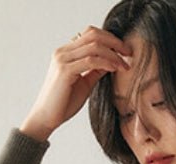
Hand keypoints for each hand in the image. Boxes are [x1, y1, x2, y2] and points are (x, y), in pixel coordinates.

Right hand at [20, 25, 133, 140]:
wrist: (47, 117)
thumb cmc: (64, 103)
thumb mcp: (84, 83)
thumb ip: (95, 71)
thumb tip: (111, 63)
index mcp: (66, 52)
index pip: (90, 34)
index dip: (109, 39)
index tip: (124, 51)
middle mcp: (63, 52)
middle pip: (93, 34)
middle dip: (114, 42)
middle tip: (129, 53)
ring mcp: (62, 59)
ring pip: (94, 46)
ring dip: (113, 54)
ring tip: (125, 65)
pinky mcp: (65, 71)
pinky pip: (90, 61)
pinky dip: (106, 62)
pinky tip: (115, 69)